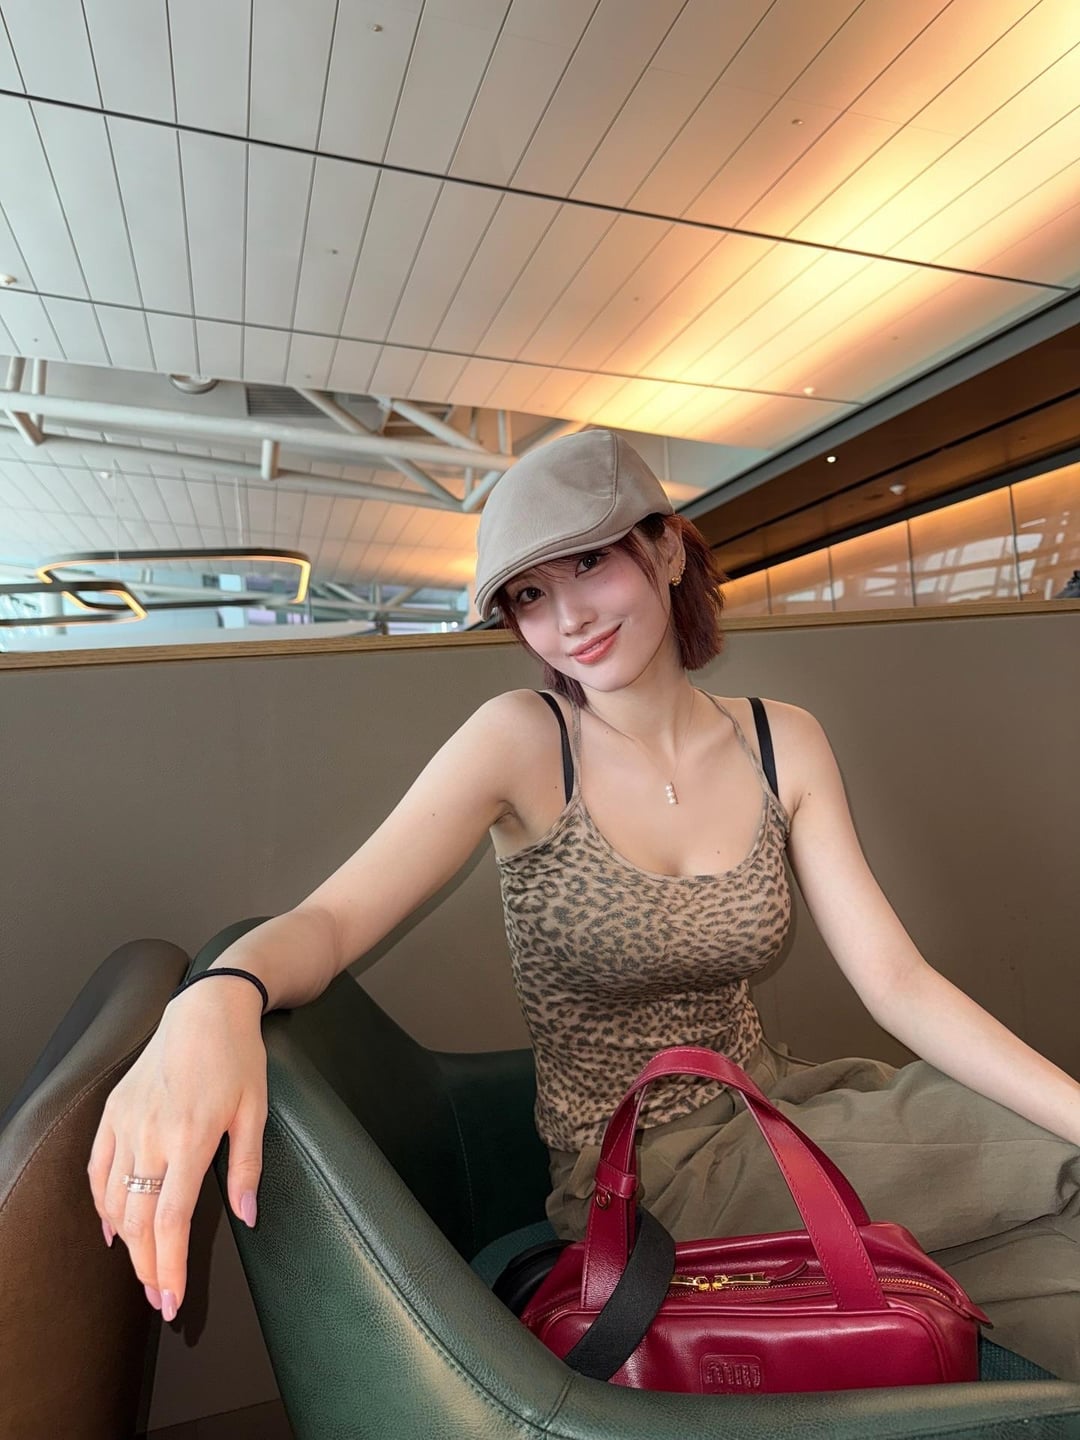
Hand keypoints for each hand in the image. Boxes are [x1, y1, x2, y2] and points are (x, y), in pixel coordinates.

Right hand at [88, 979, 267, 1319]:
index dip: (170, 1267)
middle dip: (148, 1269)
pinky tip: (112, 1228)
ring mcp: (126, 1123)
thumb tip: (248, 1216)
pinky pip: (97, 1169)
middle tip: (160, 1300)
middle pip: (137, 1221)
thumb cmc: (238, 1058)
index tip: (173, 1300)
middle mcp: (150, 1135)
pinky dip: (102, 1204)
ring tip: (144, 1271)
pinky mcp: (113, 1113)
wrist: (206, 1009)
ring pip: (113, 1201)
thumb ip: (247, 1168)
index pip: (170, 1221)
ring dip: (126, 1244)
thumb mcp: (256, 1111)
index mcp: (189, 1138)